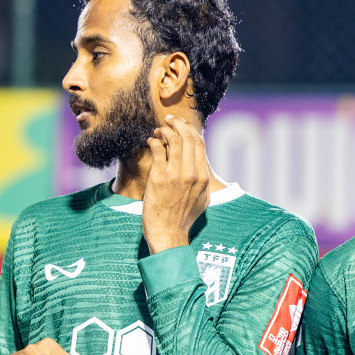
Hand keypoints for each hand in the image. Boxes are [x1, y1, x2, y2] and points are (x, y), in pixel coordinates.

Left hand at [141, 114, 210, 253]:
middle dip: (178, 124)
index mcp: (203, 178)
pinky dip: (154, 141)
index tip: (182, 125)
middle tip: (169, 120)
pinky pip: (158, 150)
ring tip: (158, 130)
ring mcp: (176, 175)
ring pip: (174, 140)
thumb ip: (203, 183)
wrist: (168, 234)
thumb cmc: (183, 220)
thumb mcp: (202, 200)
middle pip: (188, 137)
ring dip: (165, 130)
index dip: (190, 130)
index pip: (200, 144)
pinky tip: (151, 142)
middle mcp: (192, 173)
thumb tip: (201, 169)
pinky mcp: (159, 177)